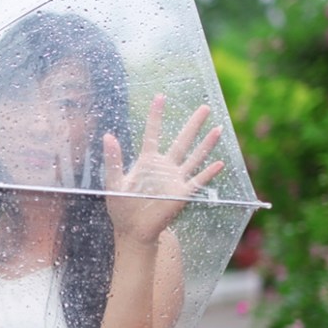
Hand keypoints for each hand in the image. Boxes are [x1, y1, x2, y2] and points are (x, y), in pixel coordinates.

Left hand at [102, 94, 223, 244]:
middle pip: (182, 141)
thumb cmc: (121, 207)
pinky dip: (208, 173)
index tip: (160, 97)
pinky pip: (198, 181)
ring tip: (218, 128)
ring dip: (206, 145)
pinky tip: (220, 163)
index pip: (153, 134)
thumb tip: (107, 136)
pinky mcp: (182, 194)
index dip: (156, 116)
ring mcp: (175, 179)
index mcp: (147, 161)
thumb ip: (113, 160)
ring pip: (194, 157)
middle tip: (205, 107)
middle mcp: (164, 167)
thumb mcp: (113, 182)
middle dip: (193, 125)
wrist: (132, 230)